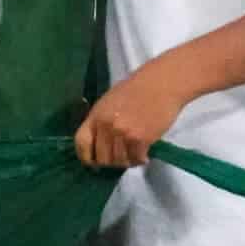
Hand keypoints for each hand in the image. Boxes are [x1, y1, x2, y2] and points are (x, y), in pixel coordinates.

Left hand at [74, 54, 193, 167]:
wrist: (163, 82)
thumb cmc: (138, 88)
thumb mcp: (110, 102)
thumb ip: (102, 122)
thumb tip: (98, 144)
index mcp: (96, 114)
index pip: (81, 143)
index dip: (86, 157)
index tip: (94, 163)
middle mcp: (106, 126)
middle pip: (102, 158)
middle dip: (111, 162)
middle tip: (122, 157)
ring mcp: (123, 133)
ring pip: (119, 161)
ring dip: (127, 161)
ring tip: (135, 154)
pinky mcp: (141, 139)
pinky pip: (136, 159)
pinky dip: (140, 160)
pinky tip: (145, 155)